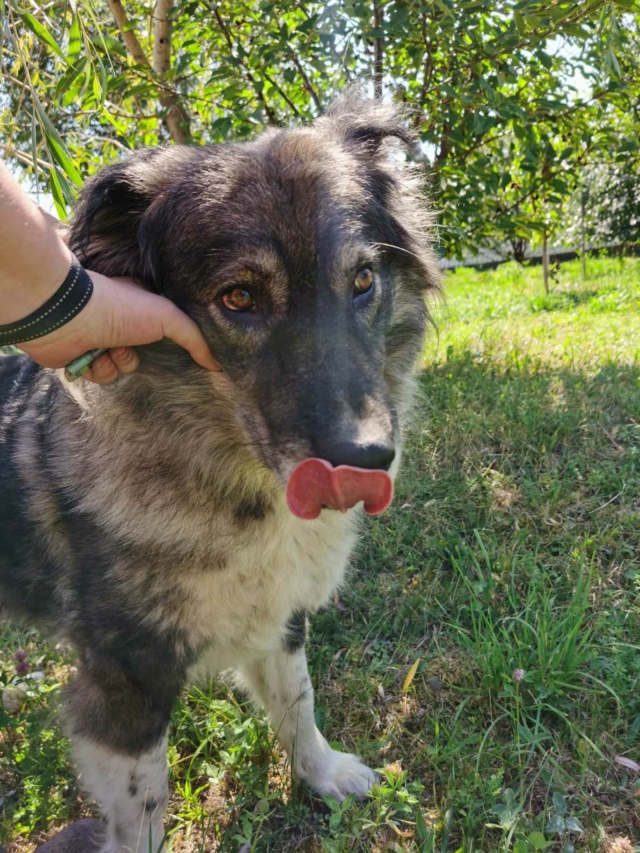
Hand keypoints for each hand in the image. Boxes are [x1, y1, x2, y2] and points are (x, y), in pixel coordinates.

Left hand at [20, 270, 219, 383]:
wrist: (69, 318)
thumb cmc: (119, 309)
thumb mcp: (168, 316)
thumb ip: (194, 339)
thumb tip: (217, 365)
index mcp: (140, 305)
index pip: (164, 328)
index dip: (170, 342)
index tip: (174, 351)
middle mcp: (119, 320)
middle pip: (144, 352)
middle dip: (139, 356)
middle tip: (133, 348)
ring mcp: (99, 337)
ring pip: (123, 368)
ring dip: (118, 364)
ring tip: (108, 350)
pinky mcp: (81, 356)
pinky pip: (101, 376)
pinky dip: (99, 370)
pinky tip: (93, 356)